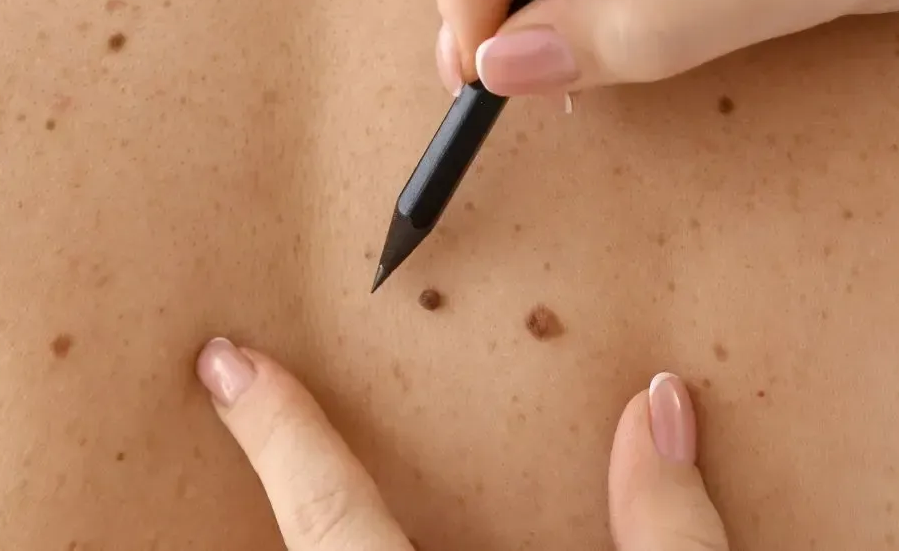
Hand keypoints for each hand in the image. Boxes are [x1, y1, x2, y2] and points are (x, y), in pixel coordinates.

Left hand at [194, 338, 728, 549]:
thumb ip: (671, 526)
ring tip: (312, 473)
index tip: (227, 365)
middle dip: (278, 486)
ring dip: (320, 528)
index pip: (333, 519)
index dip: (277, 438)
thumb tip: (659, 406)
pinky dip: (359, 548)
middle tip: (247, 411)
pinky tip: (408, 529)